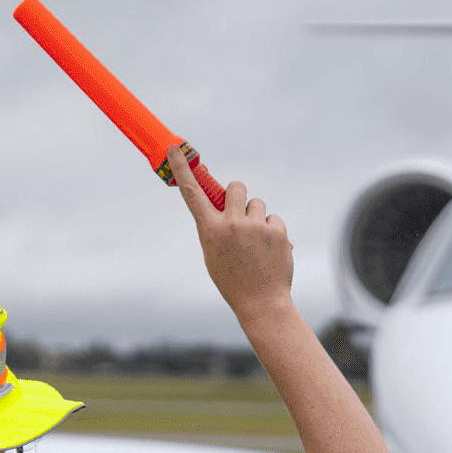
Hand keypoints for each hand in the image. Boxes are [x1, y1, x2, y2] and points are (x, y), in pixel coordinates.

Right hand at [166, 144, 292, 323]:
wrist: (261, 303)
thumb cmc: (233, 279)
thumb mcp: (213, 253)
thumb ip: (214, 226)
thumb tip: (222, 203)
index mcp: (209, 230)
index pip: (192, 193)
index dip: (182, 168)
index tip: (175, 148)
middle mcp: (231, 224)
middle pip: (235, 186)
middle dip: (238, 196)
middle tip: (240, 214)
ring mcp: (255, 226)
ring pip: (256, 203)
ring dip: (256, 216)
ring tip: (256, 242)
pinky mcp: (276, 231)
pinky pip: (272, 218)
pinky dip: (271, 230)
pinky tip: (269, 249)